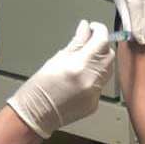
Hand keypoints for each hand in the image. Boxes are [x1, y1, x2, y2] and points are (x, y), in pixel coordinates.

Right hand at [7, 20, 114, 138]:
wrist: (35, 115)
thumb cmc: (39, 88)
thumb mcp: (56, 59)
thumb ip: (76, 43)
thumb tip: (85, 28)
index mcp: (79, 65)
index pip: (102, 40)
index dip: (100, 30)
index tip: (93, 27)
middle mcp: (91, 79)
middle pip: (108, 55)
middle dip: (101, 46)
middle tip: (89, 43)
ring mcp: (94, 93)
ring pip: (107, 69)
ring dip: (99, 62)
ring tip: (83, 62)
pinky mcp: (95, 103)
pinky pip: (101, 84)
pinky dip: (94, 78)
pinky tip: (80, 80)